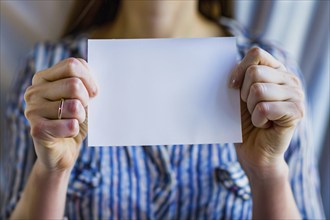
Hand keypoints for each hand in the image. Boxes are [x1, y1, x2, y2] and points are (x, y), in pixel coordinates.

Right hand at [24, 58, 97, 171]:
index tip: (94, 93)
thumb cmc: (74, 119)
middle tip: (82, 110)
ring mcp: (32, 110)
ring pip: (74, 106)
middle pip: (74, 84)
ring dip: (81, 117)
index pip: (72, 65)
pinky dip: (75, 130)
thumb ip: (86, 83)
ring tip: (73, 122)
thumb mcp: (82, 97)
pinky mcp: (37, 129)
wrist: (65, 150)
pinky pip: (69, 125)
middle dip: (86, 100)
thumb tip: (96, 83)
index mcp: (44, 78)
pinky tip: (69, 132)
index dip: (90, 80)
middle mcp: (34, 91)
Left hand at [230, 47, 304, 178]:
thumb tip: (228, 63)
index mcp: (276, 70)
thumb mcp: (239, 94)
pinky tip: (264, 125)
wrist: (253, 150)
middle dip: (243, 93)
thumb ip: (240, 76)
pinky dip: (257, 120)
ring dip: (250, 108)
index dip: (239, 69)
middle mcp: (290, 79)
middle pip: (254, 72)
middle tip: (250, 107)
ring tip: (258, 116)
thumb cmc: (244, 121)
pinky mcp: (296, 112)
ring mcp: (296, 95)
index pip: (256, 54)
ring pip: (258, 90)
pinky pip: (264, 108)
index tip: (232, 86)